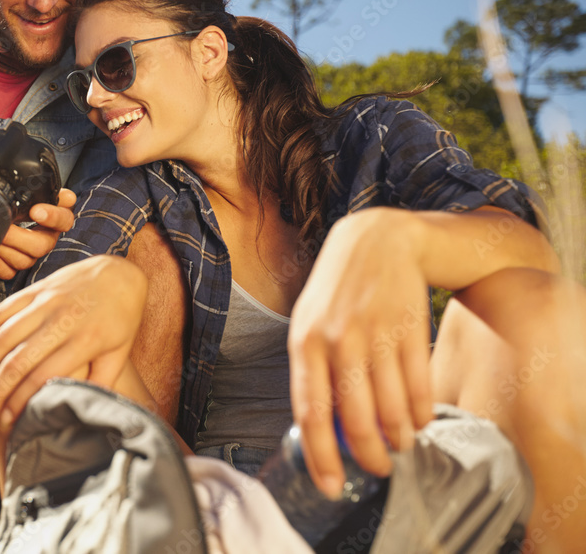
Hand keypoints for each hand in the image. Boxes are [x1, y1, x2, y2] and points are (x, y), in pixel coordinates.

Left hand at [0, 188, 76, 279]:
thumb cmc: (16, 198)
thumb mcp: (29, 189)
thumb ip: (45, 189)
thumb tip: (68, 197)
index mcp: (55, 218)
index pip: (64, 220)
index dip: (52, 217)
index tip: (35, 211)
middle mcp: (45, 238)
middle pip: (41, 245)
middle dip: (18, 236)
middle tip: (3, 226)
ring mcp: (30, 255)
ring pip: (24, 261)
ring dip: (4, 249)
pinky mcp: (15, 266)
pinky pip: (8, 272)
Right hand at [0, 255, 147, 431]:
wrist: (119, 274)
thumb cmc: (121, 317)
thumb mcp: (120, 353)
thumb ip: (101, 383)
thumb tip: (82, 411)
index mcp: (86, 340)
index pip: (44, 376)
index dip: (21, 401)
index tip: (9, 420)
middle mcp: (62, 319)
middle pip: (17, 360)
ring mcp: (45, 302)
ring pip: (3, 336)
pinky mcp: (34, 290)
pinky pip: (1, 311)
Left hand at [288, 207, 432, 497]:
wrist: (376, 239)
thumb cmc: (336, 292)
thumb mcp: (307, 323)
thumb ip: (312, 372)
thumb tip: (319, 429)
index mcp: (304, 342)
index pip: (310, 412)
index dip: (321, 456)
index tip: (330, 486)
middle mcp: (338, 340)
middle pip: (355, 419)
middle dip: (369, 456)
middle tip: (377, 470)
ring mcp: (376, 333)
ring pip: (390, 408)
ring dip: (398, 438)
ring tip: (399, 446)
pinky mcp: (409, 328)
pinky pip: (418, 386)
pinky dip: (420, 413)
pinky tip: (417, 422)